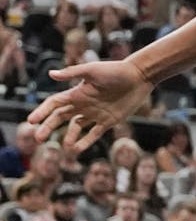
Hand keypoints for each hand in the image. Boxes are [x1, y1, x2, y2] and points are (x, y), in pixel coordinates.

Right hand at [27, 58, 153, 151]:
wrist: (139, 76)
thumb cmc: (116, 70)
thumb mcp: (92, 71)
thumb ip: (72, 73)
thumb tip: (50, 74)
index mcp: (77, 93)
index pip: (54, 104)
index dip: (42, 112)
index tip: (31, 122)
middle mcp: (83, 104)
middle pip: (60, 118)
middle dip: (48, 127)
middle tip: (38, 138)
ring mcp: (95, 113)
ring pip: (76, 127)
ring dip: (68, 137)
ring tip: (64, 147)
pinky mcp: (109, 120)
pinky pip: (94, 134)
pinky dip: (85, 142)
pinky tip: (77, 150)